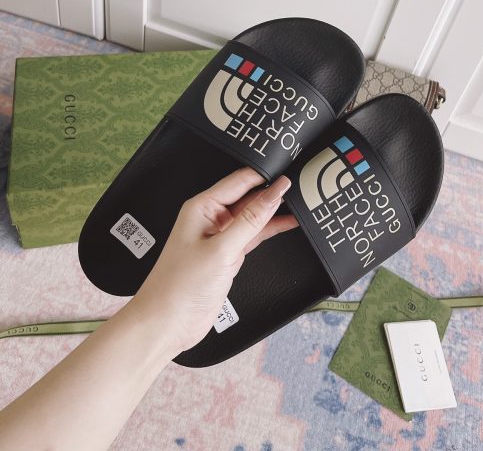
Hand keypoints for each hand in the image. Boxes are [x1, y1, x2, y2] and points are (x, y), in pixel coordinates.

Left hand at [128, 168, 296, 357]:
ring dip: (274, 210)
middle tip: (298, 187)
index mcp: (201, 207)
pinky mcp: (228, 254)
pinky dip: (270, 229)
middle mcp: (210, 218)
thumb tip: (273, 194)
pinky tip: (287, 223)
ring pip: (253, 215)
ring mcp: (220, 236)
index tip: (287, 174)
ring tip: (300, 202)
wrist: (167, 323)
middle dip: (271, 191)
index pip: (239, 181)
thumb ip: (251, 220)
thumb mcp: (221, 249)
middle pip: (247, 196)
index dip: (264, 175)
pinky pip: (253, 234)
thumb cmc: (178, 286)